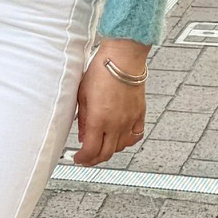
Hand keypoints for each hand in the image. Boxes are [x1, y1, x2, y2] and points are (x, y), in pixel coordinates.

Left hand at [73, 39, 147, 166]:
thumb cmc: (101, 71)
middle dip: (94, 160)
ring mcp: (129, 120)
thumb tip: (82, 136)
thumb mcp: (83, 95)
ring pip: (121, 147)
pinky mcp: (139, 114)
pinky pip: (135, 136)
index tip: (78, 159)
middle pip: (106, 154)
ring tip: (101, 145)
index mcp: (98, 119)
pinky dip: (127, 141)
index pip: (91, 150)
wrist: (123, 58)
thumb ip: (82, 119)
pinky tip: (120, 138)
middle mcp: (116, 124)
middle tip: (87, 158)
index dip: (83, 159)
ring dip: (110, 150)